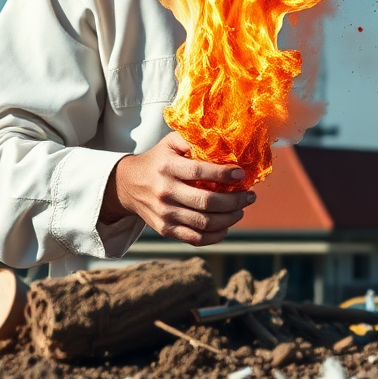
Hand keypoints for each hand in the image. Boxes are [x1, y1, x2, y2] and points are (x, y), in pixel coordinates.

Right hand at [100, 132, 256, 245]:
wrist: (127, 185)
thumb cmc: (157, 160)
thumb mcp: (170, 143)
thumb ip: (192, 139)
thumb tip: (222, 139)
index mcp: (167, 167)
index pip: (200, 173)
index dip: (223, 175)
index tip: (241, 174)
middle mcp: (165, 192)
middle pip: (206, 203)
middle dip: (234, 200)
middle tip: (250, 195)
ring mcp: (165, 214)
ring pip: (204, 223)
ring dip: (229, 218)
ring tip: (241, 209)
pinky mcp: (166, 229)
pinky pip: (195, 239)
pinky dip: (215, 236)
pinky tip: (226, 226)